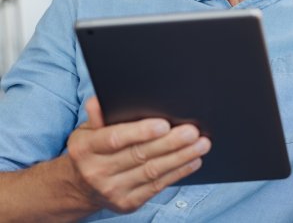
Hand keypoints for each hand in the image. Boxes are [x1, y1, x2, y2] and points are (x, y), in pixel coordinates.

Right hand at [65, 97, 210, 213]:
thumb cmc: (91, 150)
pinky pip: (157, 186)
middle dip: (170, 143)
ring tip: (201, 144)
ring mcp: (112, 190)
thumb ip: (97, 115)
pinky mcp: (127, 203)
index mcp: (85, 149)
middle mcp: (96, 171)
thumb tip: (99, 101)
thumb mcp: (86, 130)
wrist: (80, 188)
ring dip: (181, 157)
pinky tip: (193, 161)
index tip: (164, 124)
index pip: (114, 139)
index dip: (140, 132)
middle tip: (192, 131)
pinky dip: (178, 172)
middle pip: (139, 155)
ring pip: (152, 171)